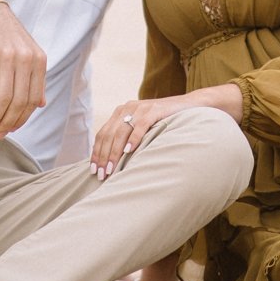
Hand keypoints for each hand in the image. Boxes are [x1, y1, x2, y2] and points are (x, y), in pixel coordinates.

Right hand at [0, 0, 46, 136]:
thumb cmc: (4, 33)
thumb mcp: (27, 51)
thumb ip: (35, 77)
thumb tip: (41, 104)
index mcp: (39, 60)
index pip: (34, 100)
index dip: (22, 119)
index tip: (11, 129)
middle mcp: (27, 59)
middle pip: (20, 102)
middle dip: (8, 123)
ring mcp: (9, 57)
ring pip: (4, 98)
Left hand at [89, 94, 205, 177]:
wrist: (186, 106)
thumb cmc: (162, 122)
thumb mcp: (140, 127)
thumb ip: (126, 137)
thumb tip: (111, 162)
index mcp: (120, 112)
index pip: (102, 134)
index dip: (96, 152)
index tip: (93, 170)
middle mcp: (127, 108)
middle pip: (109, 134)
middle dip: (103, 156)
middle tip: (101, 175)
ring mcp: (140, 108)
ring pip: (121, 132)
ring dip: (115, 152)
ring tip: (112, 168)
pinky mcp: (154, 110)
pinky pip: (140, 125)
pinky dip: (133, 139)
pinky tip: (129, 151)